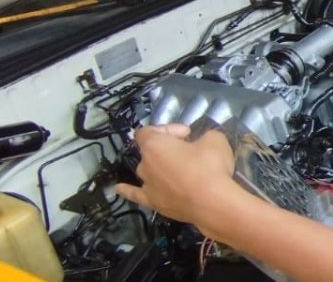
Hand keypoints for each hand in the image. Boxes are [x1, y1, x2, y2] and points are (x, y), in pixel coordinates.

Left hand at [115, 124, 238, 225]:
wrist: (212, 202)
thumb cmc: (210, 166)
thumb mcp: (214, 140)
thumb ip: (203, 137)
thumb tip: (201, 143)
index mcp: (154, 145)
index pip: (150, 130)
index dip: (167, 128)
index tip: (186, 134)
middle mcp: (144, 165)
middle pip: (150, 151)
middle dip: (168, 149)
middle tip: (190, 151)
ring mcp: (147, 186)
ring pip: (148, 171)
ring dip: (159, 167)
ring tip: (178, 170)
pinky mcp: (153, 204)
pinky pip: (135, 194)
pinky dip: (127, 190)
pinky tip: (119, 189)